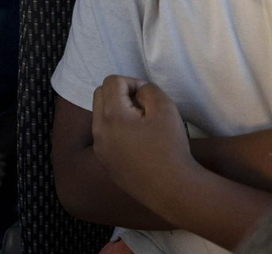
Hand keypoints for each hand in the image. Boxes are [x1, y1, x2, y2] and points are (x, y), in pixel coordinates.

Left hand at [91, 76, 195, 211]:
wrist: (172, 189)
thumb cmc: (170, 147)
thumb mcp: (165, 107)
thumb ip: (148, 89)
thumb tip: (136, 93)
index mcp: (111, 116)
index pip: (112, 82)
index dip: (132, 82)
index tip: (148, 97)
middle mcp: (98, 131)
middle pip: (100, 95)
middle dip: (120, 93)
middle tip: (143, 107)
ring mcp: (99, 149)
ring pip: (100, 116)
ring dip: (117, 111)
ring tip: (141, 124)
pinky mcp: (105, 163)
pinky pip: (104, 136)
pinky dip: (116, 130)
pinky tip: (137, 143)